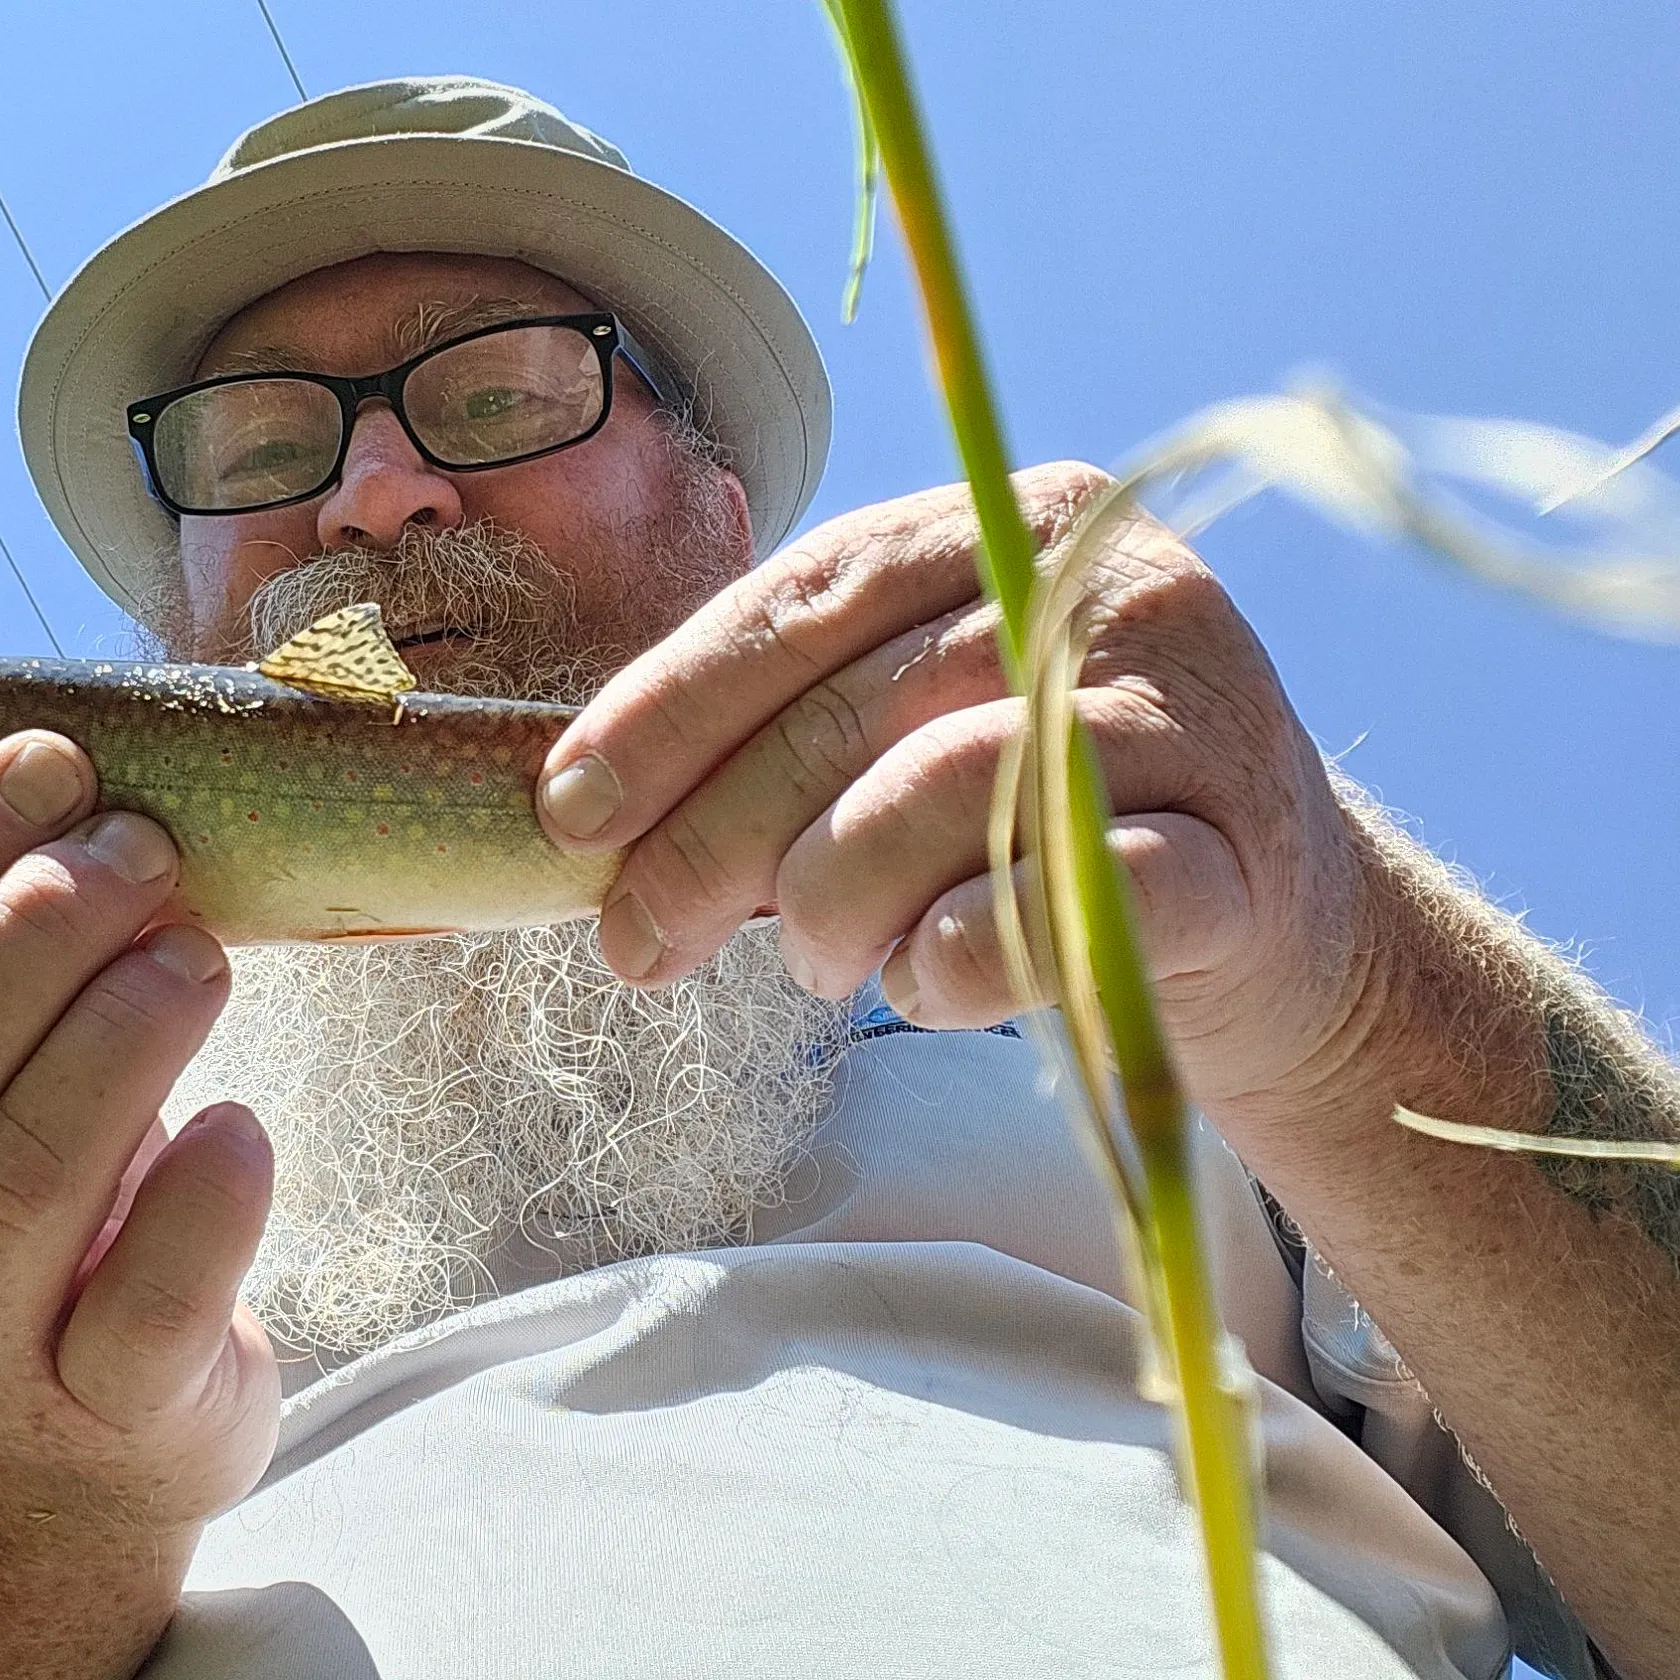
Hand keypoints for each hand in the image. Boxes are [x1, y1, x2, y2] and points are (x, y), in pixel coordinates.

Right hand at [0, 731, 278, 1679]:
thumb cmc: (60, 1246)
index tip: (56, 762)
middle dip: (43, 935)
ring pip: (31, 1178)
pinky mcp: (120, 1408)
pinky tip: (241, 1130)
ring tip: (195, 956)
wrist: (80, 1477)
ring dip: (120, 1044)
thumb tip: (82, 794)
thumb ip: (40, 987)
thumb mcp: (29, 1098)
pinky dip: (199, 1211)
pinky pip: (147, 1311)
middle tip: (144, 851)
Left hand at [536, 462, 1375, 1131]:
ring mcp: (1189, 717)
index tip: (571, 808)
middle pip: (858, 703)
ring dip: (834, 902)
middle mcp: (1112, 588)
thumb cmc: (1055, 813)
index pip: (813, 592)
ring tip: (815, 965)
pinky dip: (959, 958)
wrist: (1278, 918)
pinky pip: (1060, 903)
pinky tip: (921, 987)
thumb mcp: (931, 726)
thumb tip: (599, 816)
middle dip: (714, 839)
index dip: (672, 702)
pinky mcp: (1242, 860)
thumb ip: (803, 730)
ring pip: (943, 791)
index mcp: (1019, 520)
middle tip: (640, 942)